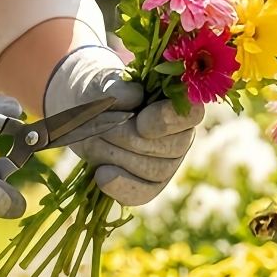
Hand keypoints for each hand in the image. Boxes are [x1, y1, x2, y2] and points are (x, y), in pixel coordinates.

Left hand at [43, 45, 200, 206]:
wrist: (85, 115)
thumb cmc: (101, 93)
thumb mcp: (104, 83)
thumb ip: (119, 88)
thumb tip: (135, 97)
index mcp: (177, 103)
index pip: (191, 114)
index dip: (167, 121)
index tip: (140, 122)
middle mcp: (180, 135)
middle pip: (170, 147)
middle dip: (129, 138)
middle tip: (102, 126)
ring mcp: (167, 163)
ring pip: (154, 171)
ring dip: (117, 156)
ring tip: (94, 139)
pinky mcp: (149, 185)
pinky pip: (142, 194)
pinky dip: (120, 185)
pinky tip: (101, 174)